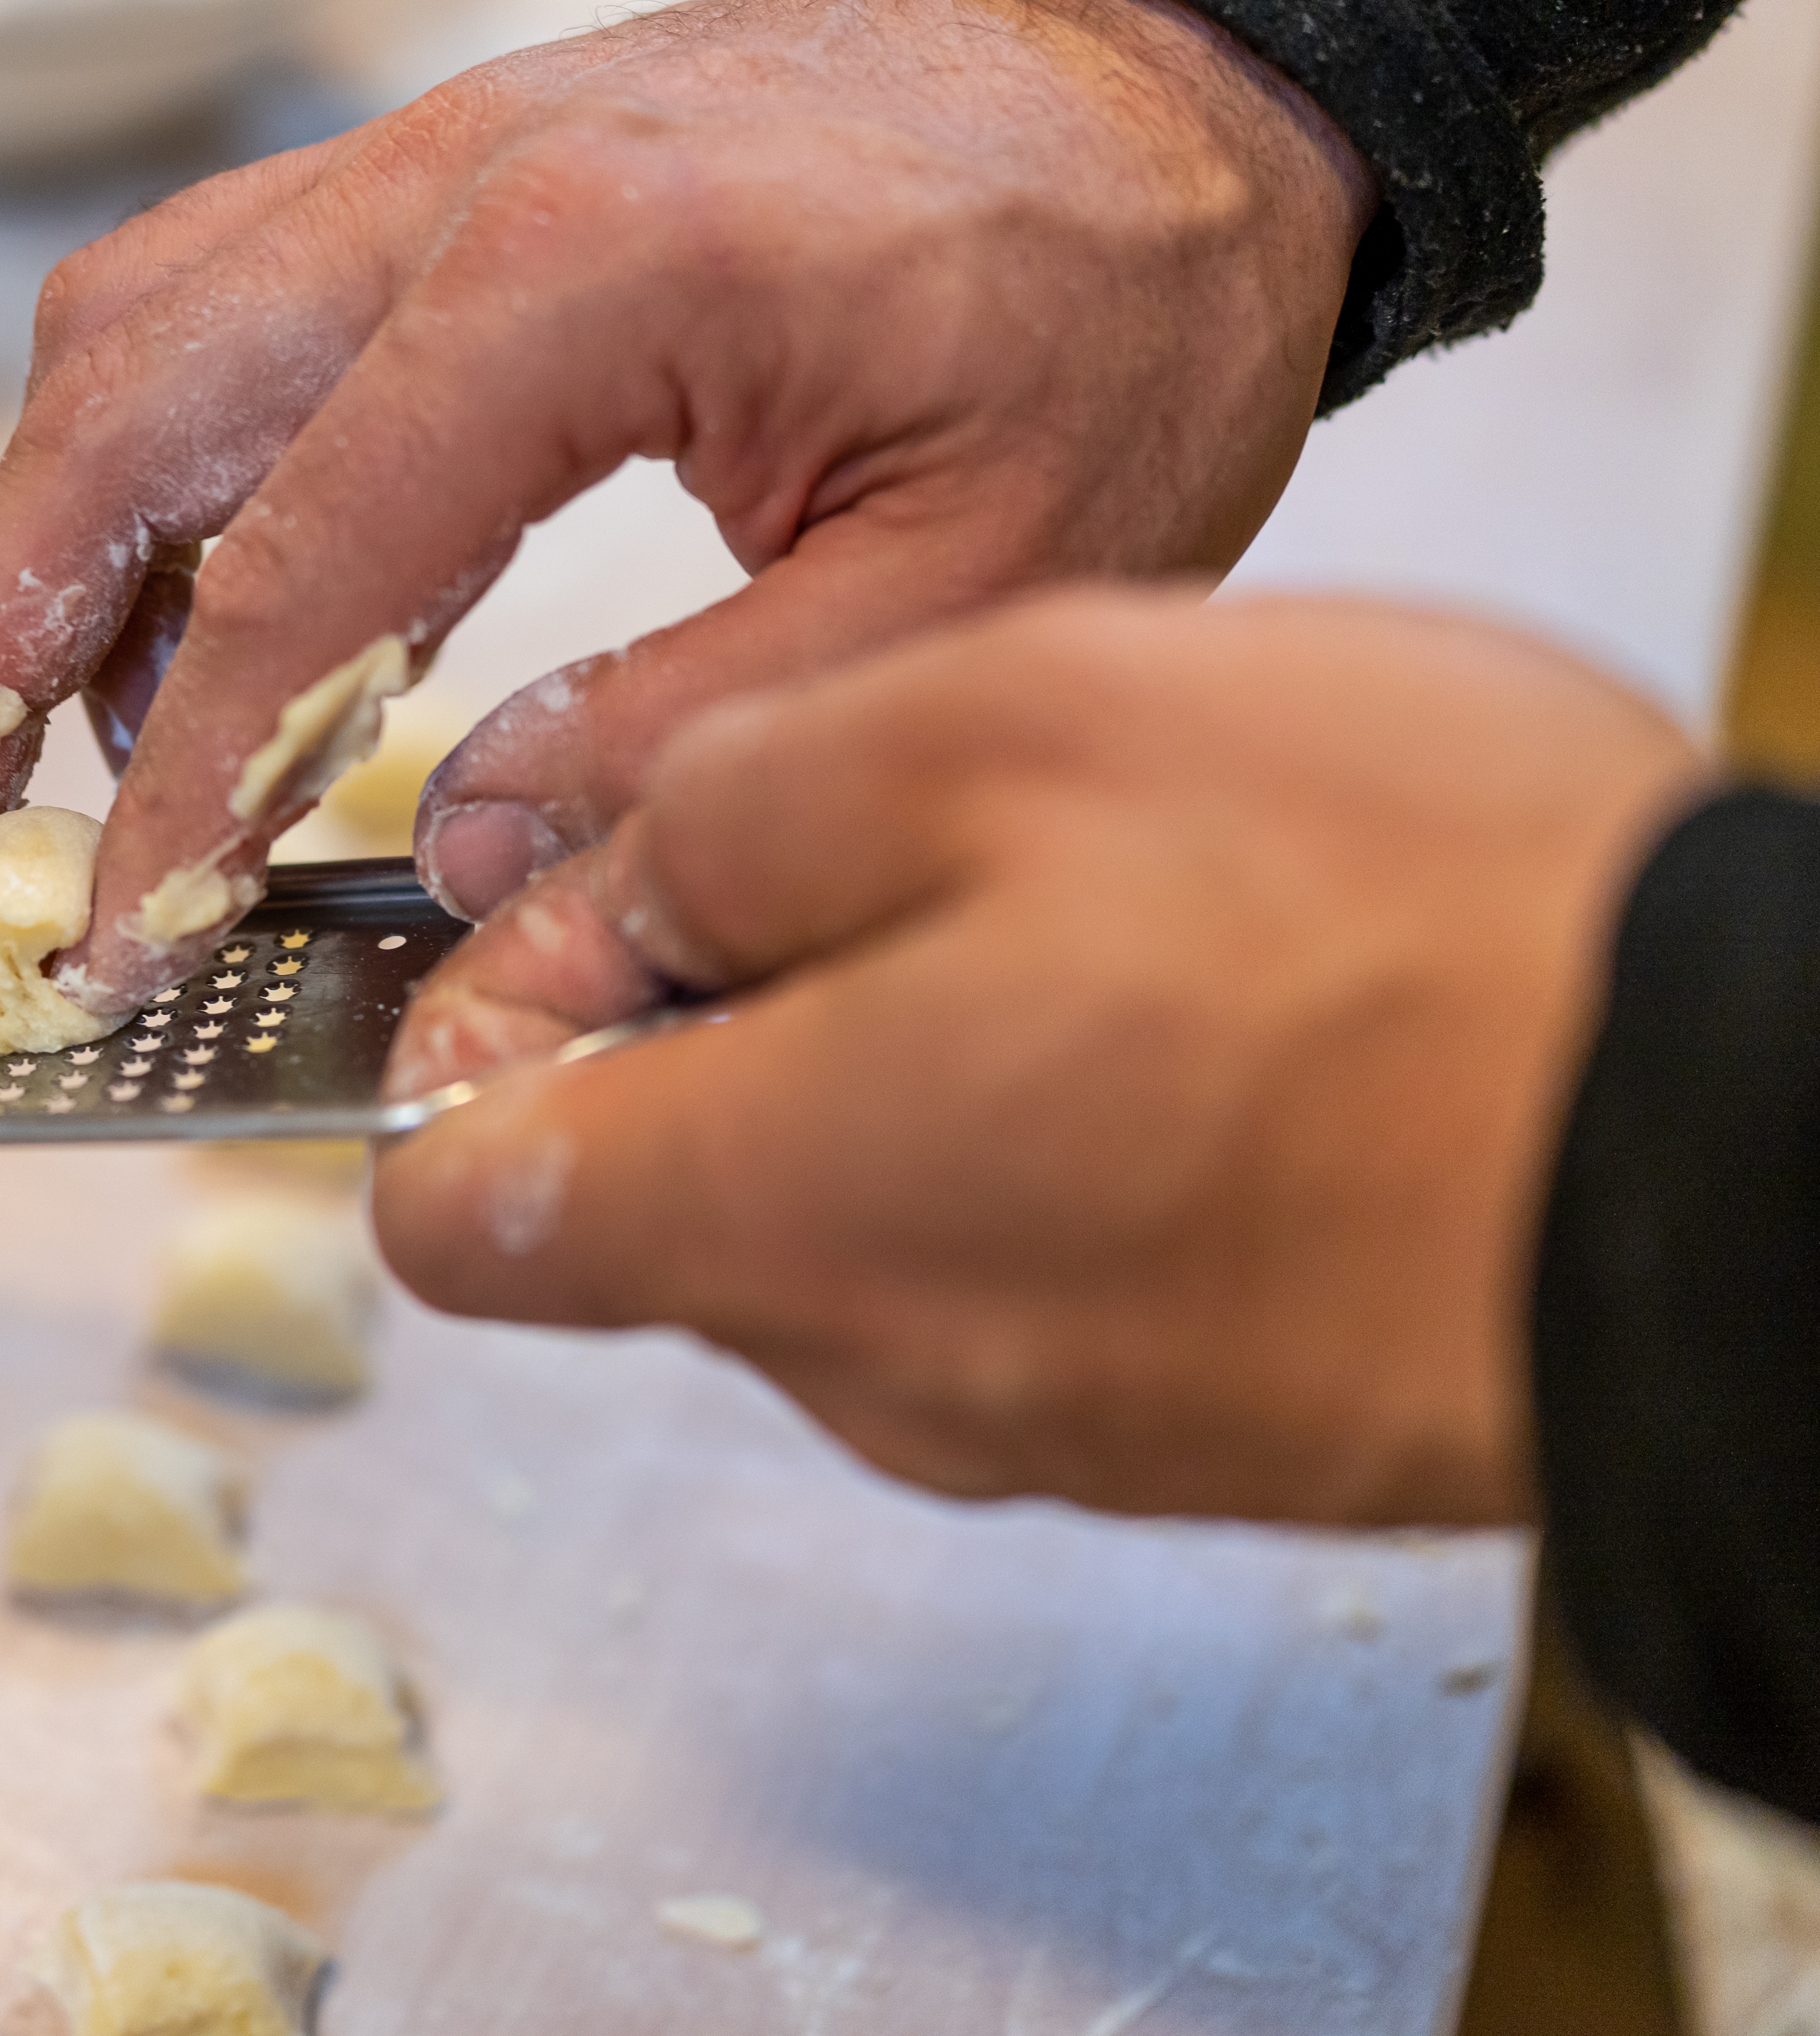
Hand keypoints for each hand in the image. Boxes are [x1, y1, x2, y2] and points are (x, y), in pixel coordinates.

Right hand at [0, 0, 1375, 1021]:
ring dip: (48, 537)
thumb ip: (700, 737)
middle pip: (122, 403)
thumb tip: (459, 860)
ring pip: (135, 329)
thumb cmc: (1112, 310)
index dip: (183, 783)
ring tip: (40, 749)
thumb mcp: (984, 582)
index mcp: (580, 274)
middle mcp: (455, 178)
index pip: (292, 566)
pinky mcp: (444, 169)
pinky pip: (221, 301)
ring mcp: (432, 151)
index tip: (121, 941)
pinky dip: (159, 464)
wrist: (1170, 74)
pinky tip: (198, 620)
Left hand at [371, 588, 1708, 1526]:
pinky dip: (1041, 1123)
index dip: (468, 1029)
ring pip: (838, 1215)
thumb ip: (721, 811)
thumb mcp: (1000, 723)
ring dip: (896, 1045)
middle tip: (887, 838)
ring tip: (1085, 902)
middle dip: (709, 1010)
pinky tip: (1188, 1004)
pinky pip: (1013, 1260)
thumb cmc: (1406, 919)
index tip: (579, 895)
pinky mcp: (1178, 1416)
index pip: (448, 1200)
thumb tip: (592, 881)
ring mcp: (1032, 1412)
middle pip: (646, 1197)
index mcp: (771, 1198)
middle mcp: (868, 1360)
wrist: (1742, 1143)